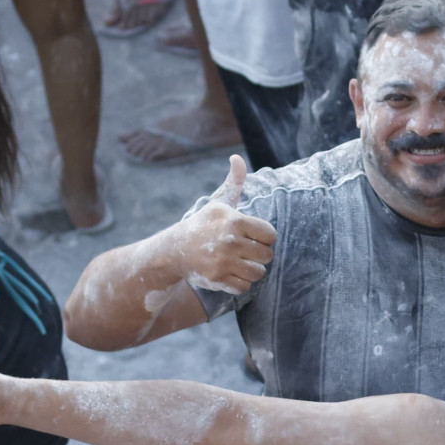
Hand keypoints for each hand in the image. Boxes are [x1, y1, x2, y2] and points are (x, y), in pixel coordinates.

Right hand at [169, 156, 276, 294]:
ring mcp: (222, 261)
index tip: (250, 236)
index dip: (263, 237)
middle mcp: (229, 241)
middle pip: (267, 256)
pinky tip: (227, 273)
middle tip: (242, 251)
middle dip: (258, 255)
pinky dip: (238, 283)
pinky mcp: (216, 279)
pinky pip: (244, 287)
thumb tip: (237, 157)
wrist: (174, 250)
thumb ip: (234, 182)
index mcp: (234, 221)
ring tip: (236, 262)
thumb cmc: (203, 225)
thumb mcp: (218, 203)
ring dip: (250, 270)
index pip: (270, 235)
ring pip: (259, 273)